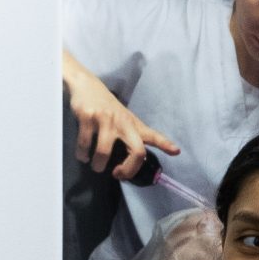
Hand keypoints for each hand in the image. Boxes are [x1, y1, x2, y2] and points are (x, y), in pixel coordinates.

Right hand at [66, 65, 179, 180]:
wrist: (86, 85)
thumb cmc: (107, 107)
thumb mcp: (124, 119)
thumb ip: (132, 137)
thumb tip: (137, 161)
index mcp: (133, 124)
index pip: (152, 135)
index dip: (165, 144)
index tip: (176, 151)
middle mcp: (123, 122)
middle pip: (136, 151)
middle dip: (128, 169)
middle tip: (118, 175)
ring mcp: (105, 119)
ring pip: (104, 153)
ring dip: (98, 165)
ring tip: (96, 166)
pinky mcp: (88, 117)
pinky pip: (84, 145)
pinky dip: (82, 155)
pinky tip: (83, 155)